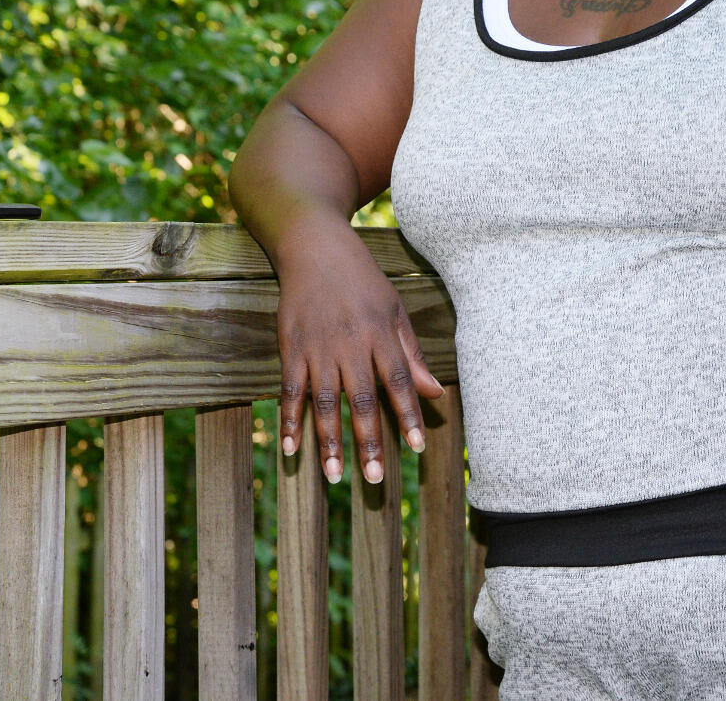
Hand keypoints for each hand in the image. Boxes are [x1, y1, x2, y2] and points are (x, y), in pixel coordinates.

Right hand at [275, 230, 445, 484]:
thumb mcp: (394, 310)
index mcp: (381, 333)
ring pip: (325, 400)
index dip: (408, 414)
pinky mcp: (291, 347)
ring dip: (329, 440)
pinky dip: (290, 419)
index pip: (398, 380)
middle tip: (373, 479)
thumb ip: (412, 355)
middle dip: (368, 439)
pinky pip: (290, 389)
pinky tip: (292, 449)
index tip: (418, 447)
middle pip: (361, 397)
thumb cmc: (362, 281)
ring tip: (334, 475)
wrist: (314, 247)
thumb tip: (436, 393)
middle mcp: (350, 343)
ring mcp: (317, 346)